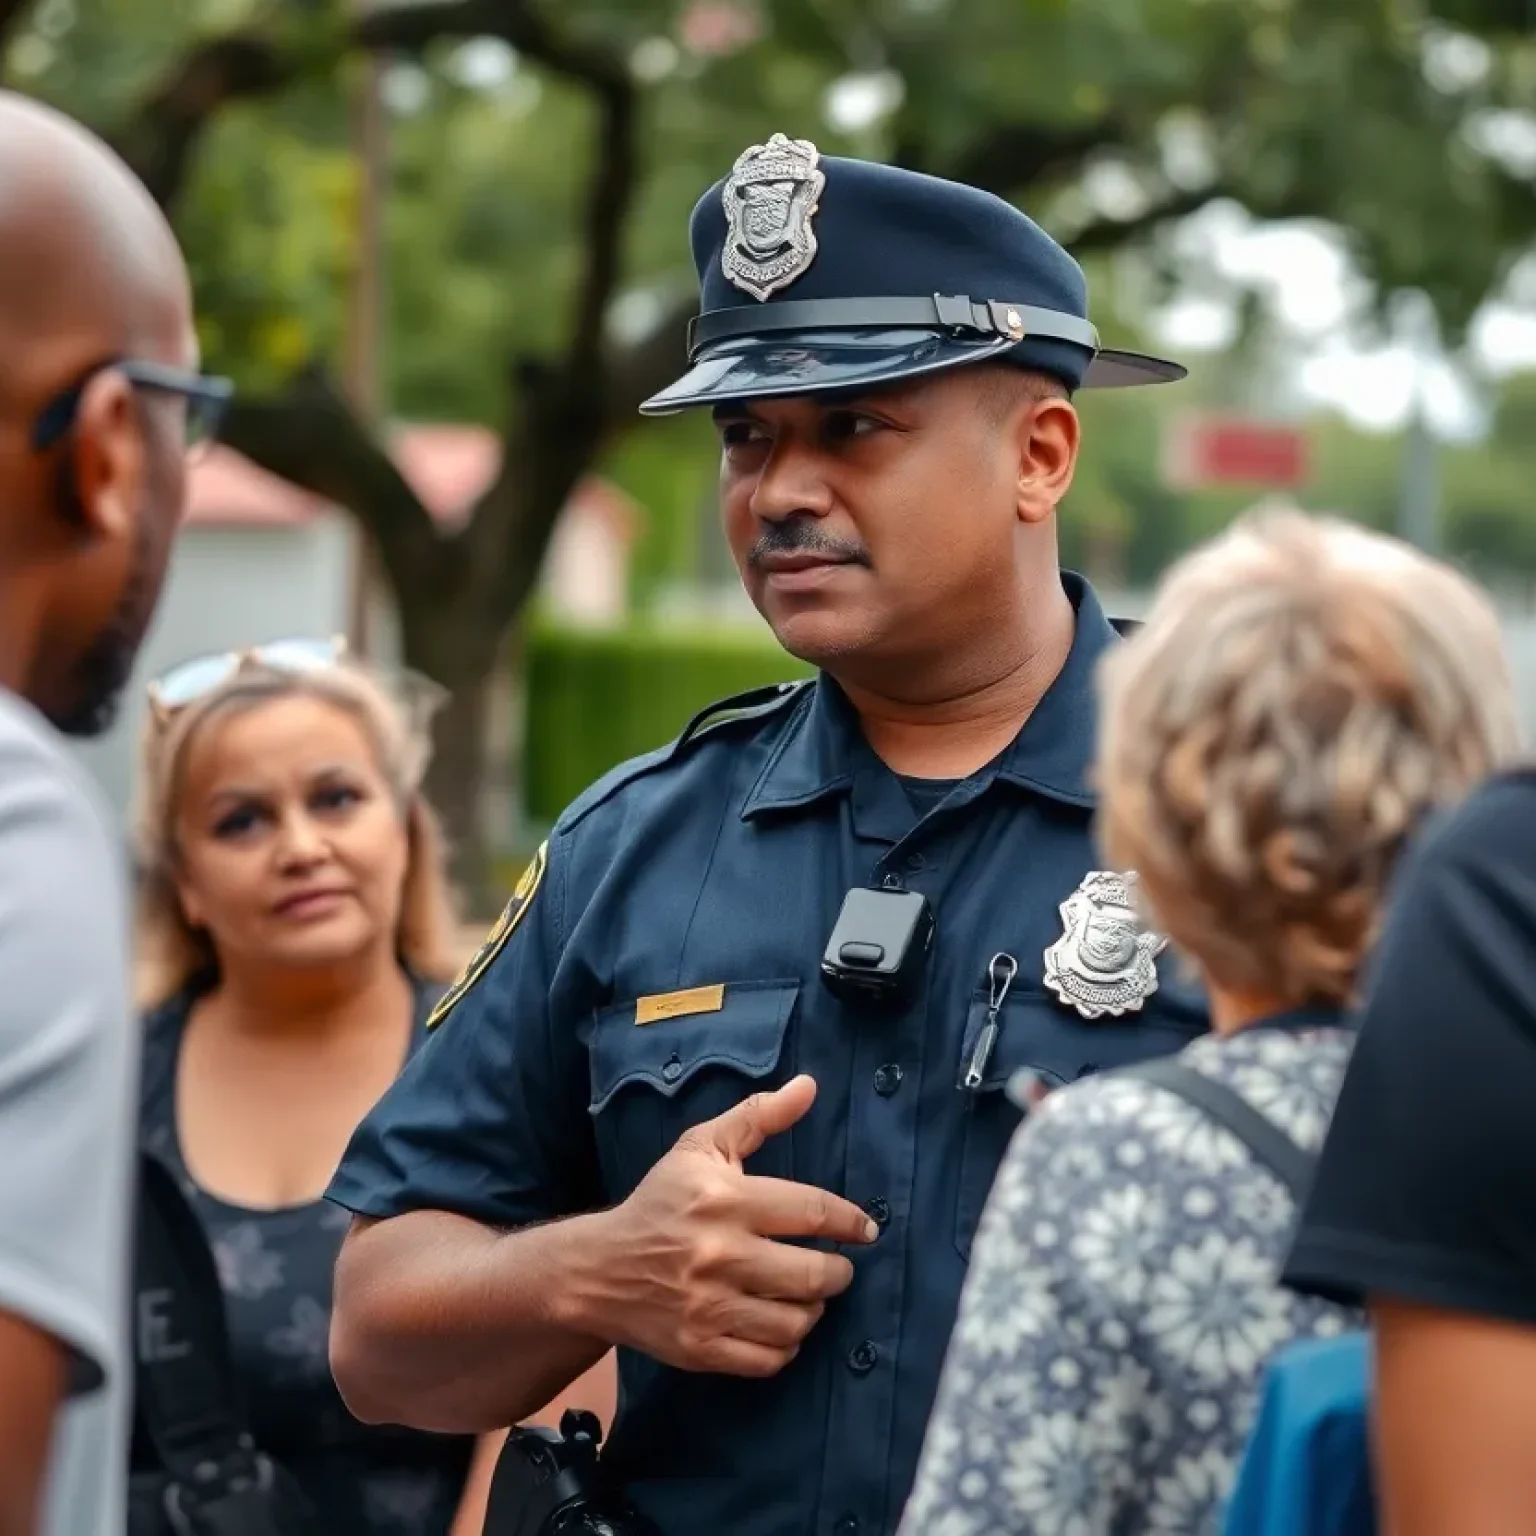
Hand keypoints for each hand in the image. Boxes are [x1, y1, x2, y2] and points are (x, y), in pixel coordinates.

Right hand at [599, 1076, 877, 1378]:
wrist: (598, 1269)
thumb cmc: (659, 1201)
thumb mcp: (702, 1147)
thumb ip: (759, 1116)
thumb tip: (809, 1086)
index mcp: (725, 1199)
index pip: (813, 1211)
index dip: (850, 1222)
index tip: (866, 1229)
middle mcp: (721, 1254)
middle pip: (814, 1274)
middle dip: (839, 1272)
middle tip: (838, 1267)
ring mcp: (709, 1307)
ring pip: (796, 1322)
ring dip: (813, 1309)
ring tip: (807, 1294)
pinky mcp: (700, 1348)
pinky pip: (769, 1359)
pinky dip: (786, 1345)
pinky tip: (780, 1324)